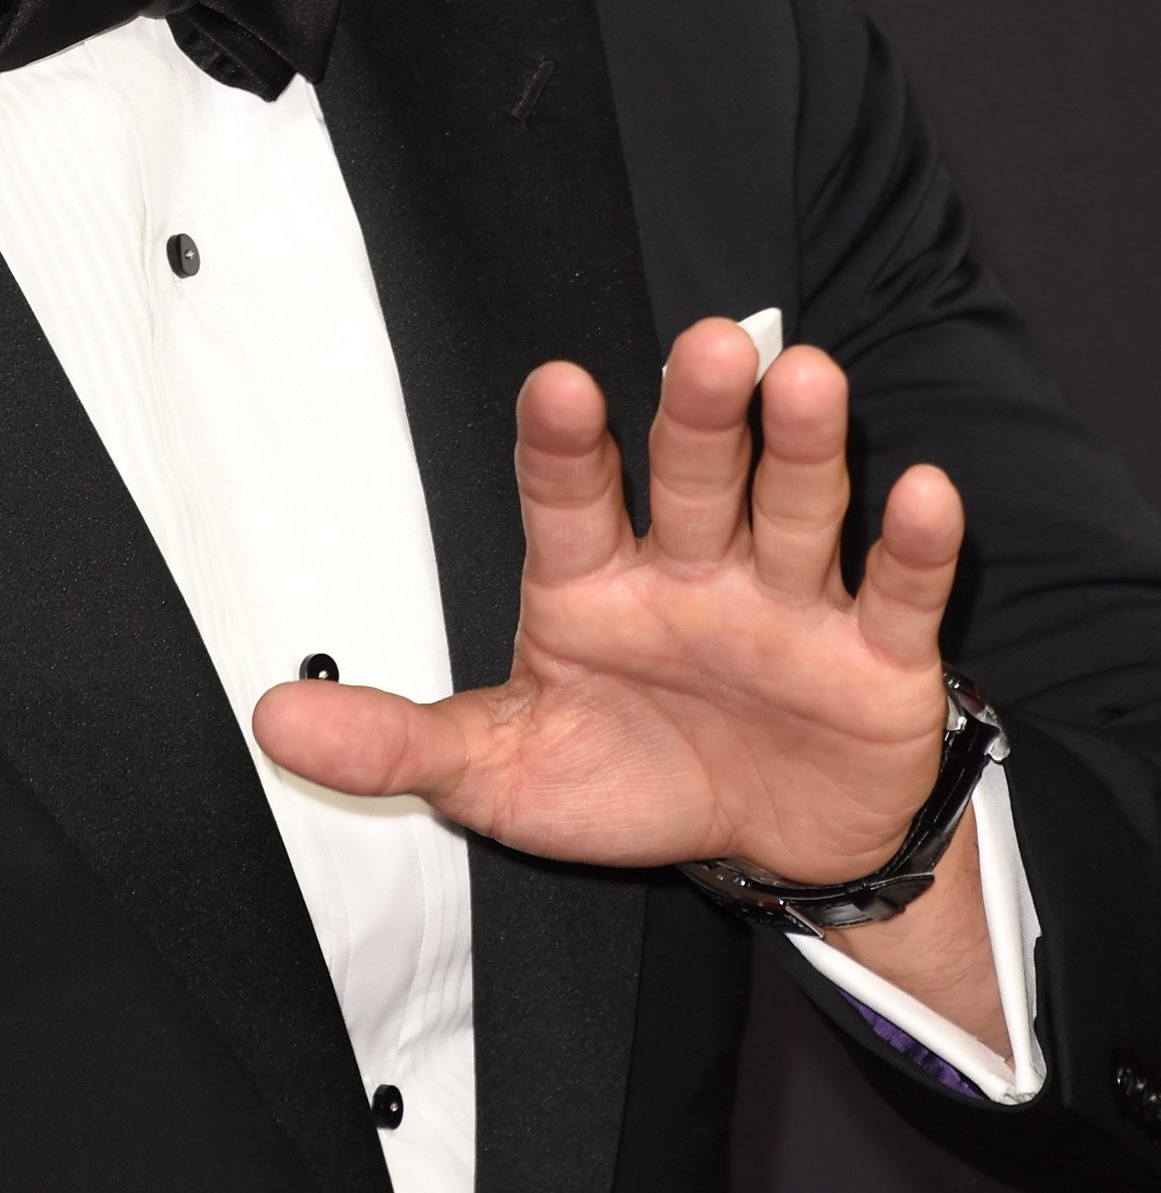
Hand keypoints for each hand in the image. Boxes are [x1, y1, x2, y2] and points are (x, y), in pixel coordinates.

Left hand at [254, 317, 961, 883]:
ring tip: (808, 380)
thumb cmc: (632, 776)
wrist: (769, 847)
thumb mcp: (501, 773)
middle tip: (710, 345)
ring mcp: (787, 601)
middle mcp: (692, 565)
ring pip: (798, 505)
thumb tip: (273, 717)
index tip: (557, 386)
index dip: (564, 440)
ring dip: (805, 446)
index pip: (570, 492)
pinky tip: (919, 490)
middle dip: (700, 411)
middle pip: (695, 473)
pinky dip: (911, 544)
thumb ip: (395, 742)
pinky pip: (893, 591)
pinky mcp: (873, 654)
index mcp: (593, 578)